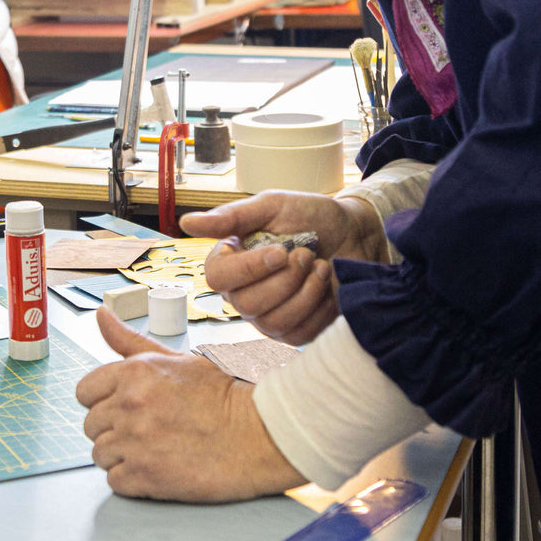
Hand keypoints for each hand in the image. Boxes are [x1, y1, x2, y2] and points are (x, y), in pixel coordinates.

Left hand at [75, 308, 304, 501]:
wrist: (258, 434)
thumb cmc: (221, 396)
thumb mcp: (175, 359)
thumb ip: (130, 341)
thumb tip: (101, 315)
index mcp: (133, 373)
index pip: (83, 392)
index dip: (102, 400)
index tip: (122, 406)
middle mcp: (129, 406)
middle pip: (90, 425)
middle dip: (112, 428)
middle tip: (145, 429)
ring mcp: (136, 443)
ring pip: (100, 454)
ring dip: (120, 455)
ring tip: (151, 449)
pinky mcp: (146, 477)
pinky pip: (114, 481)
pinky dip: (130, 479)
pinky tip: (155, 467)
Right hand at [181, 192, 384, 344]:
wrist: (354, 234)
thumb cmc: (311, 217)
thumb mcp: (272, 206)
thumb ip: (230, 217)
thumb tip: (186, 222)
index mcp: (230, 261)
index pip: (217, 278)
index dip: (249, 269)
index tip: (280, 251)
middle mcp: (242, 293)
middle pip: (246, 304)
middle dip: (285, 279)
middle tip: (307, 254)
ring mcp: (267, 317)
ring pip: (273, 322)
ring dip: (304, 293)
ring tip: (320, 266)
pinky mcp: (294, 333)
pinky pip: (299, 333)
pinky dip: (319, 308)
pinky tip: (326, 285)